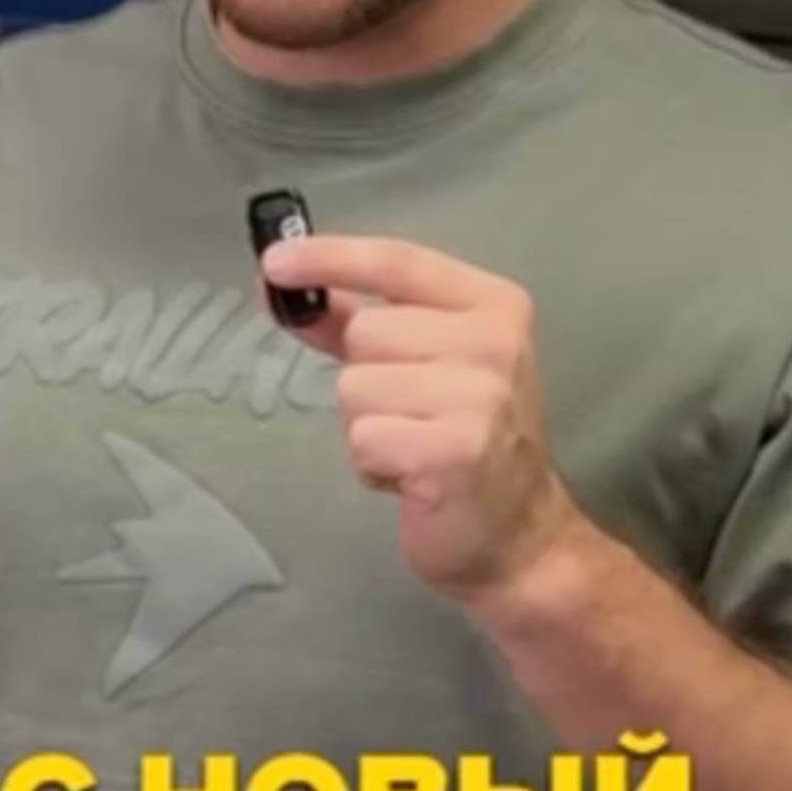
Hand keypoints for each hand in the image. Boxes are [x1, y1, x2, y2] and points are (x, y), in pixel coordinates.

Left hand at [258, 231, 586, 605]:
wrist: (518, 533)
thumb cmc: (464, 440)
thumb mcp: (420, 362)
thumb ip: (351, 318)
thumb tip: (280, 281)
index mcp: (491, 305)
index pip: (396, 262)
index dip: (329, 257)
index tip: (273, 262)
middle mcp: (494, 341)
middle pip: (366, 332)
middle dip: (366, 378)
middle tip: (412, 414)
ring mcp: (480, 396)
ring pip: (355, 388)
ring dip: (367, 427)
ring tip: (414, 447)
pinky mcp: (456, 450)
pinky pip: (363, 438)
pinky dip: (373, 465)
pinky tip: (413, 477)